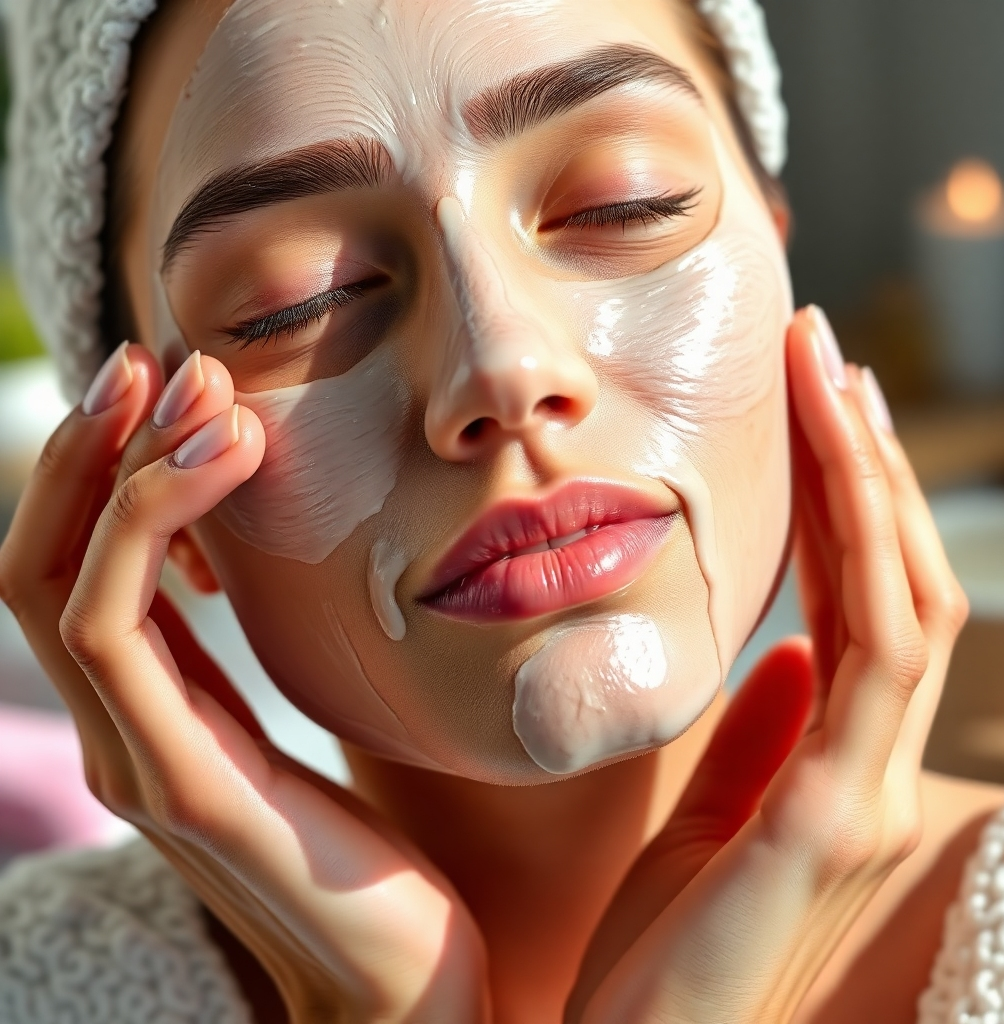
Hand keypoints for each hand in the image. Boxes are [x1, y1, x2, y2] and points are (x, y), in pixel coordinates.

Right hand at [0, 346, 488, 1023]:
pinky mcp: (181, 785)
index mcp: (159, 709)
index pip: (81, 565)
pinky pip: (112, 635)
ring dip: (119, 470)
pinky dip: (146, 530)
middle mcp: (124, 731)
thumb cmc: (378, 839)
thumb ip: (268, 654)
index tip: (171, 381)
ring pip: (64, 585)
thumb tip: (269, 553)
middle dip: (96, 447)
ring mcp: (138, 761)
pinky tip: (222, 465)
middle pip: (45, 559)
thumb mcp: (317, 718)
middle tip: (160, 359)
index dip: (107, 464)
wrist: (408, 970)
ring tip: (196, 393)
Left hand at [566, 307, 967, 1023]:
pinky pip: (871, 665)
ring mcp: (863, 795)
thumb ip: (760, 739)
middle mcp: (869, 768)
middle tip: (819, 349)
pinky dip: (864, 565)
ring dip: (870, 481)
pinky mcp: (828, 825)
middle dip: (862, 458)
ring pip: (900, 601)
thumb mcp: (707, 821)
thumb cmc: (660, 947)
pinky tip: (832, 481)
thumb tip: (786, 652)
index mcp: (835, 762)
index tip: (808, 403)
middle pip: (893, 579)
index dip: (845, 499)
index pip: (861, 602)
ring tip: (829, 376)